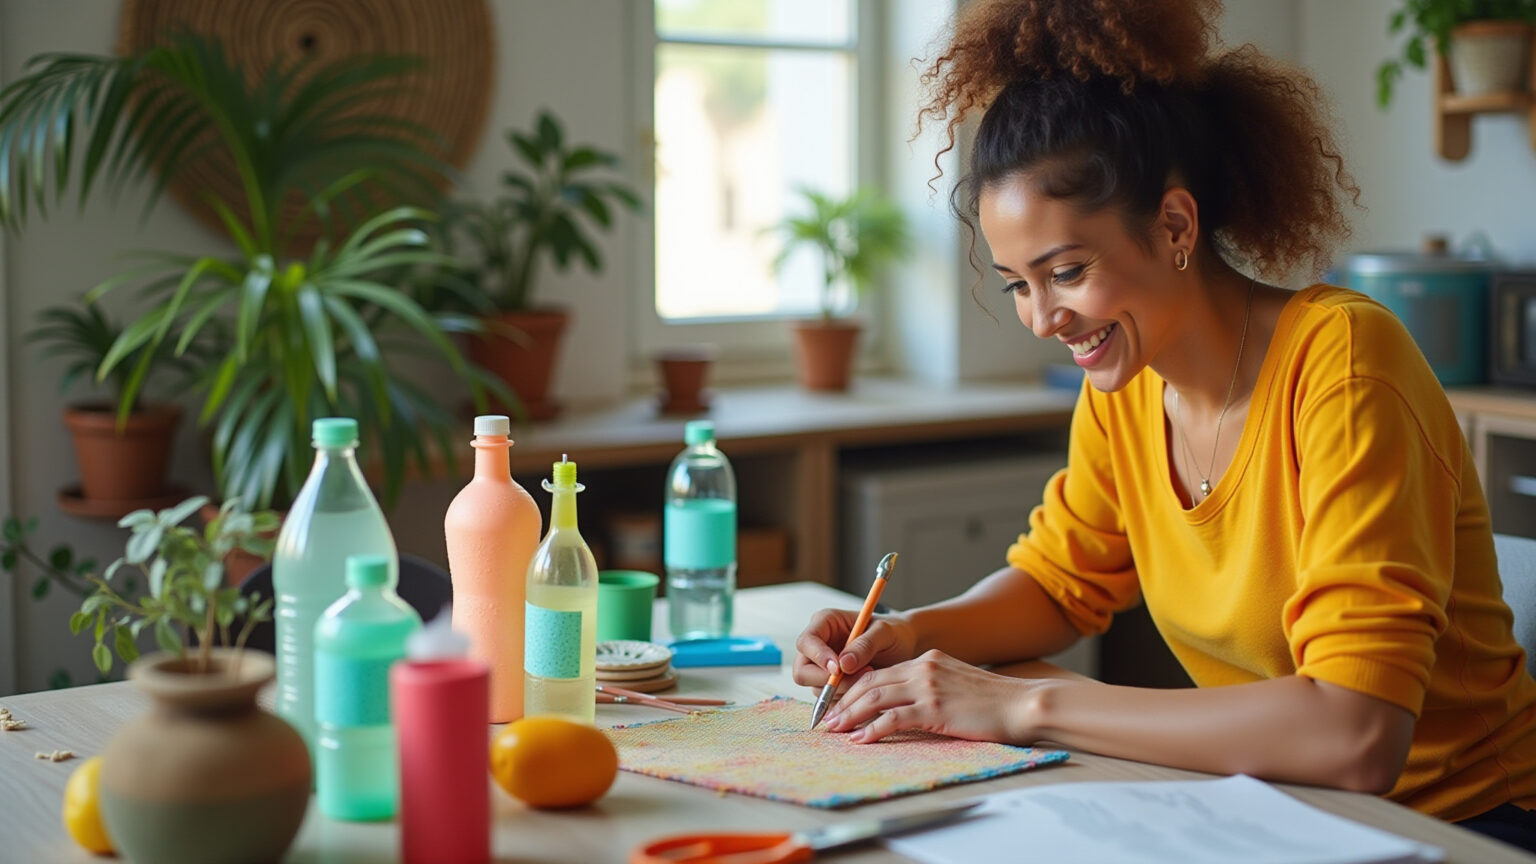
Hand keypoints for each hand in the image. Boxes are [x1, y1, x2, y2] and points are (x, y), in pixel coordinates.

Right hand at [792, 607, 917, 690]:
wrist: (905, 646)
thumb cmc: (893, 632)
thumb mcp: (884, 632)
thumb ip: (865, 645)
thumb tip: (843, 665)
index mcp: (825, 623)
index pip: (806, 642)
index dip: (817, 657)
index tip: (838, 669)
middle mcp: (818, 646)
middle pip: (802, 671)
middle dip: (826, 681)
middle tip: (858, 679)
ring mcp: (822, 668)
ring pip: (817, 689)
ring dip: (842, 690)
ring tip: (869, 678)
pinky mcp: (831, 685)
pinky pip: (829, 701)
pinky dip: (847, 701)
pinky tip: (866, 690)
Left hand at [822, 649, 1043, 743]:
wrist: (1022, 704)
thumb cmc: (995, 702)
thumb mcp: (957, 685)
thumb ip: (932, 689)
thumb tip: (907, 708)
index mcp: (928, 661)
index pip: (881, 673)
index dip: (855, 690)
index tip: (840, 705)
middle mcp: (923, 668)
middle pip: (870, 682)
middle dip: (844, 701)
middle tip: (828, 719)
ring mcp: (928, 686)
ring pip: (875, 697)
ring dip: (850, 714)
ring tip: (835, 730)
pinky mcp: (934, 707)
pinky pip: (893, 718)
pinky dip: (872, 729)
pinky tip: (860, 739)